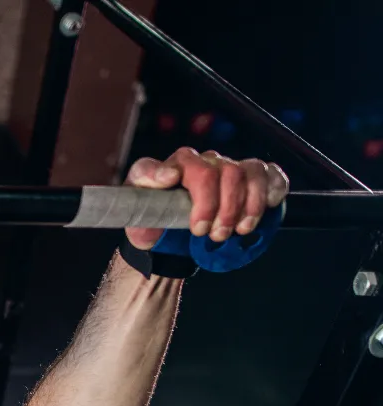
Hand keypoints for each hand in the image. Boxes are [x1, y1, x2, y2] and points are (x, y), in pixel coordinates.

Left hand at [124, 147, 289, 250]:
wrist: (165, 239)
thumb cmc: (151, 220)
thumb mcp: (136, 207)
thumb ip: (142, 185)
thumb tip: (167, 174)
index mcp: (179, 164)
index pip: (195, 166)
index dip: (202, 197)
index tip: (197, 226)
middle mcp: (207, 162)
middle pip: (228, 172)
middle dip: (225, 209)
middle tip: (215, 235)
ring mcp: (230, 169)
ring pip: (252, 172)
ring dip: (250, 205)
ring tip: (238, 231)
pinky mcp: (250, 181)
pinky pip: (271, 174)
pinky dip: (273, 190)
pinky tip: (268, 206)